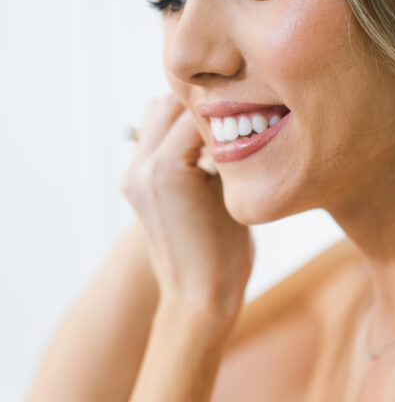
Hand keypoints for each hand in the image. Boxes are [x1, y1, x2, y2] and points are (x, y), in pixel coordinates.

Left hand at [120, 94, 254, 322]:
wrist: (198, 299)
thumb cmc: (226, 257)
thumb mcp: (234, 195)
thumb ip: (226, 150)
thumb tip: (235, 114)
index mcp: (167, 167)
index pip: (199, 108)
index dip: (231, 106)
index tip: (255, 106)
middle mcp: (141, 167)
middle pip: (171, 101)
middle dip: (205, 106)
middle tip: (238, 117)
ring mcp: (133, 176)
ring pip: (156, 115)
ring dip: (186, 117)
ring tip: (218, 137)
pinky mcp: (134, 185)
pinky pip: (151, 139)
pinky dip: (175, 136)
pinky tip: (202, 155)